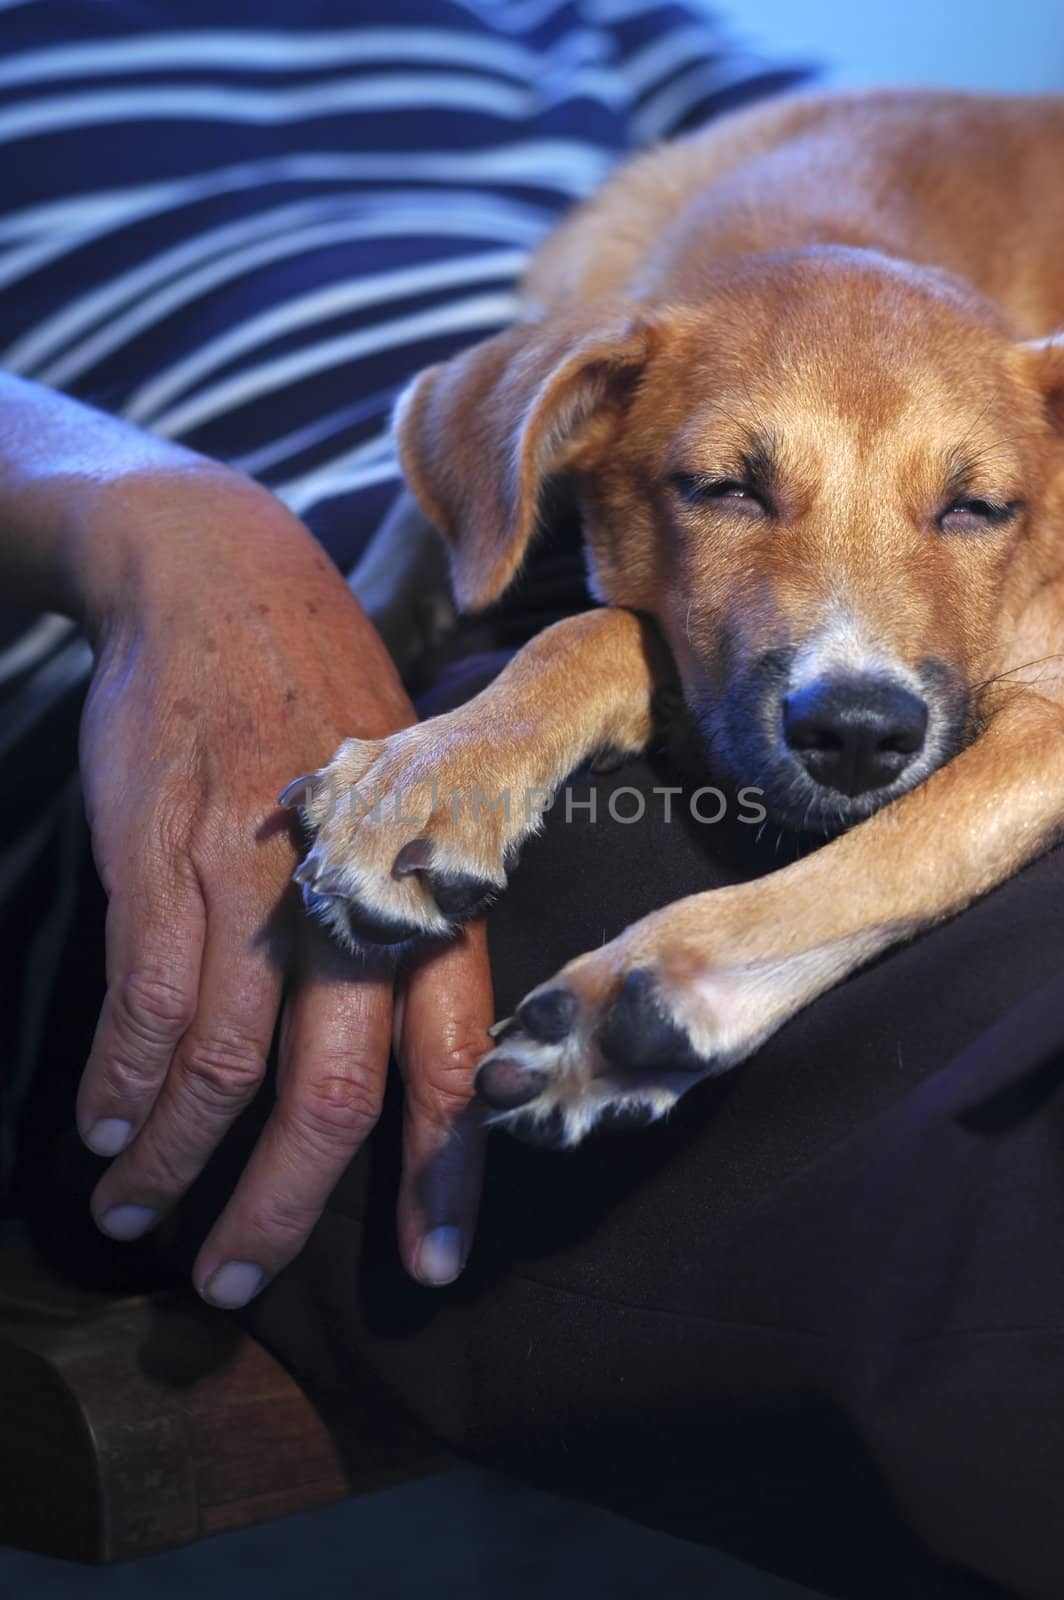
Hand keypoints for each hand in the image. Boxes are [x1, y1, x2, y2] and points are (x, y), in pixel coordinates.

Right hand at [72, 464, 491, 1302]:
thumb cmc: (321, 703)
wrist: (221, 578)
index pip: (451, 1060)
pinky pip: (141, 1005)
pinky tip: (101, 1128)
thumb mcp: (401, 801)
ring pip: (218, 1070)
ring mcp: (252, 883)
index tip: (431, 1267)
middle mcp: (351, 903)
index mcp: (428, 896)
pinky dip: (117, 1084)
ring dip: (172, 1162)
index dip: (441, 1173)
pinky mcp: (163, 859)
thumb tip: (397, 1043)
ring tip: (137, 1216)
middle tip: (235, 1283)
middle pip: (328, 1096)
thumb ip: (405, 917)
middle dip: (281, 1209)